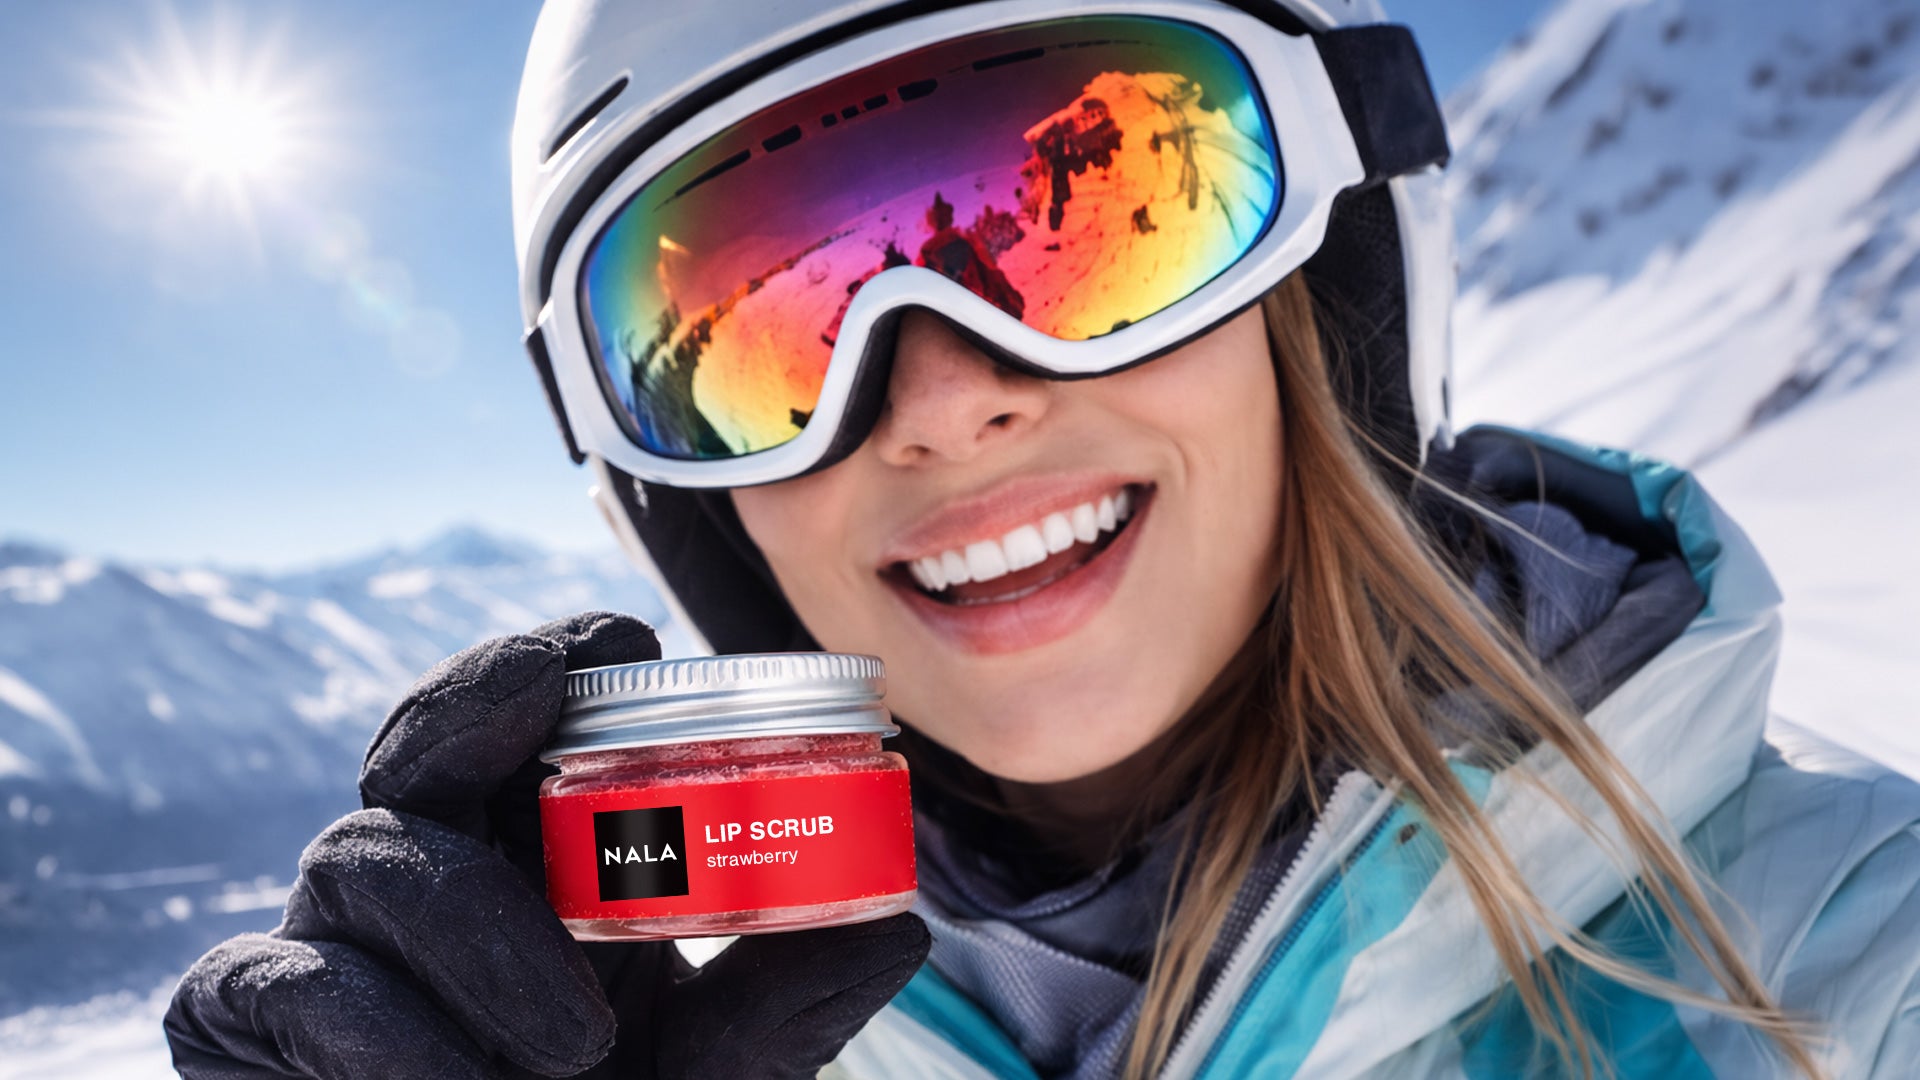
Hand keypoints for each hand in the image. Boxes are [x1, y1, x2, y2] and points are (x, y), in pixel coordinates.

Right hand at [164, 612, 928, 1078]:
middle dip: (481, 694)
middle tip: (547, 685)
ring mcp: (328, 945)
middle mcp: (427, 887)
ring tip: (574, 1049)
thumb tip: (904, 927)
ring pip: (367, 854)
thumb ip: (782, 1012)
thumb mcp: (706, 1075)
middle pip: (424, 743)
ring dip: (479, 933)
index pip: (525, 728)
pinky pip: (287, 978)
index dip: (558, 662)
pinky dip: (372, 1029)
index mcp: (532, 873)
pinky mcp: (246, 1020)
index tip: (624, 631)